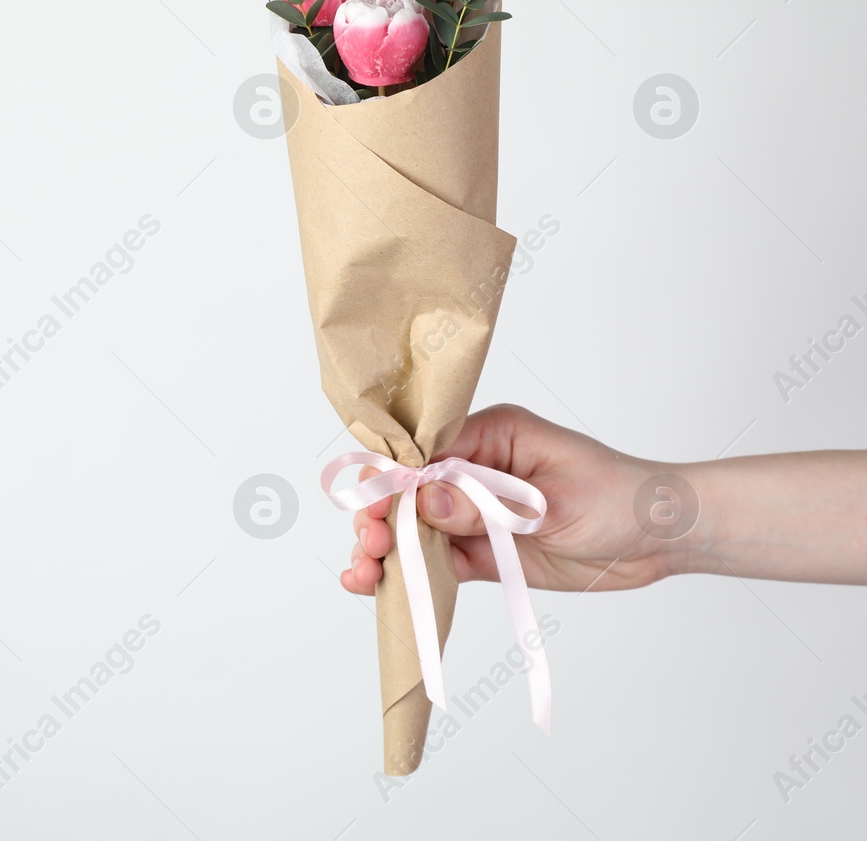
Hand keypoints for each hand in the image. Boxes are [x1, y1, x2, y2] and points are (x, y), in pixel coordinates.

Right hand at [339, 404, 668, 594]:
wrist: (662, 537)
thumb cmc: (622, 498)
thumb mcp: (554, 501)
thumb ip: (487, 504)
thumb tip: (424, 501)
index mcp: (490, 435)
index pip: (422, 452)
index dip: (392, 481)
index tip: (377, 514)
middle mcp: (472, 467)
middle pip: (406, 490)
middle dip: (379, 518)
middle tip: (371, 549)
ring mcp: (474, 510)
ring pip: (412, 528)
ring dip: (383, 550)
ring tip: (361, 576)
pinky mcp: (482, 548)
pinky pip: (435, 560)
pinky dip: (407, 574)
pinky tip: (379, 587)